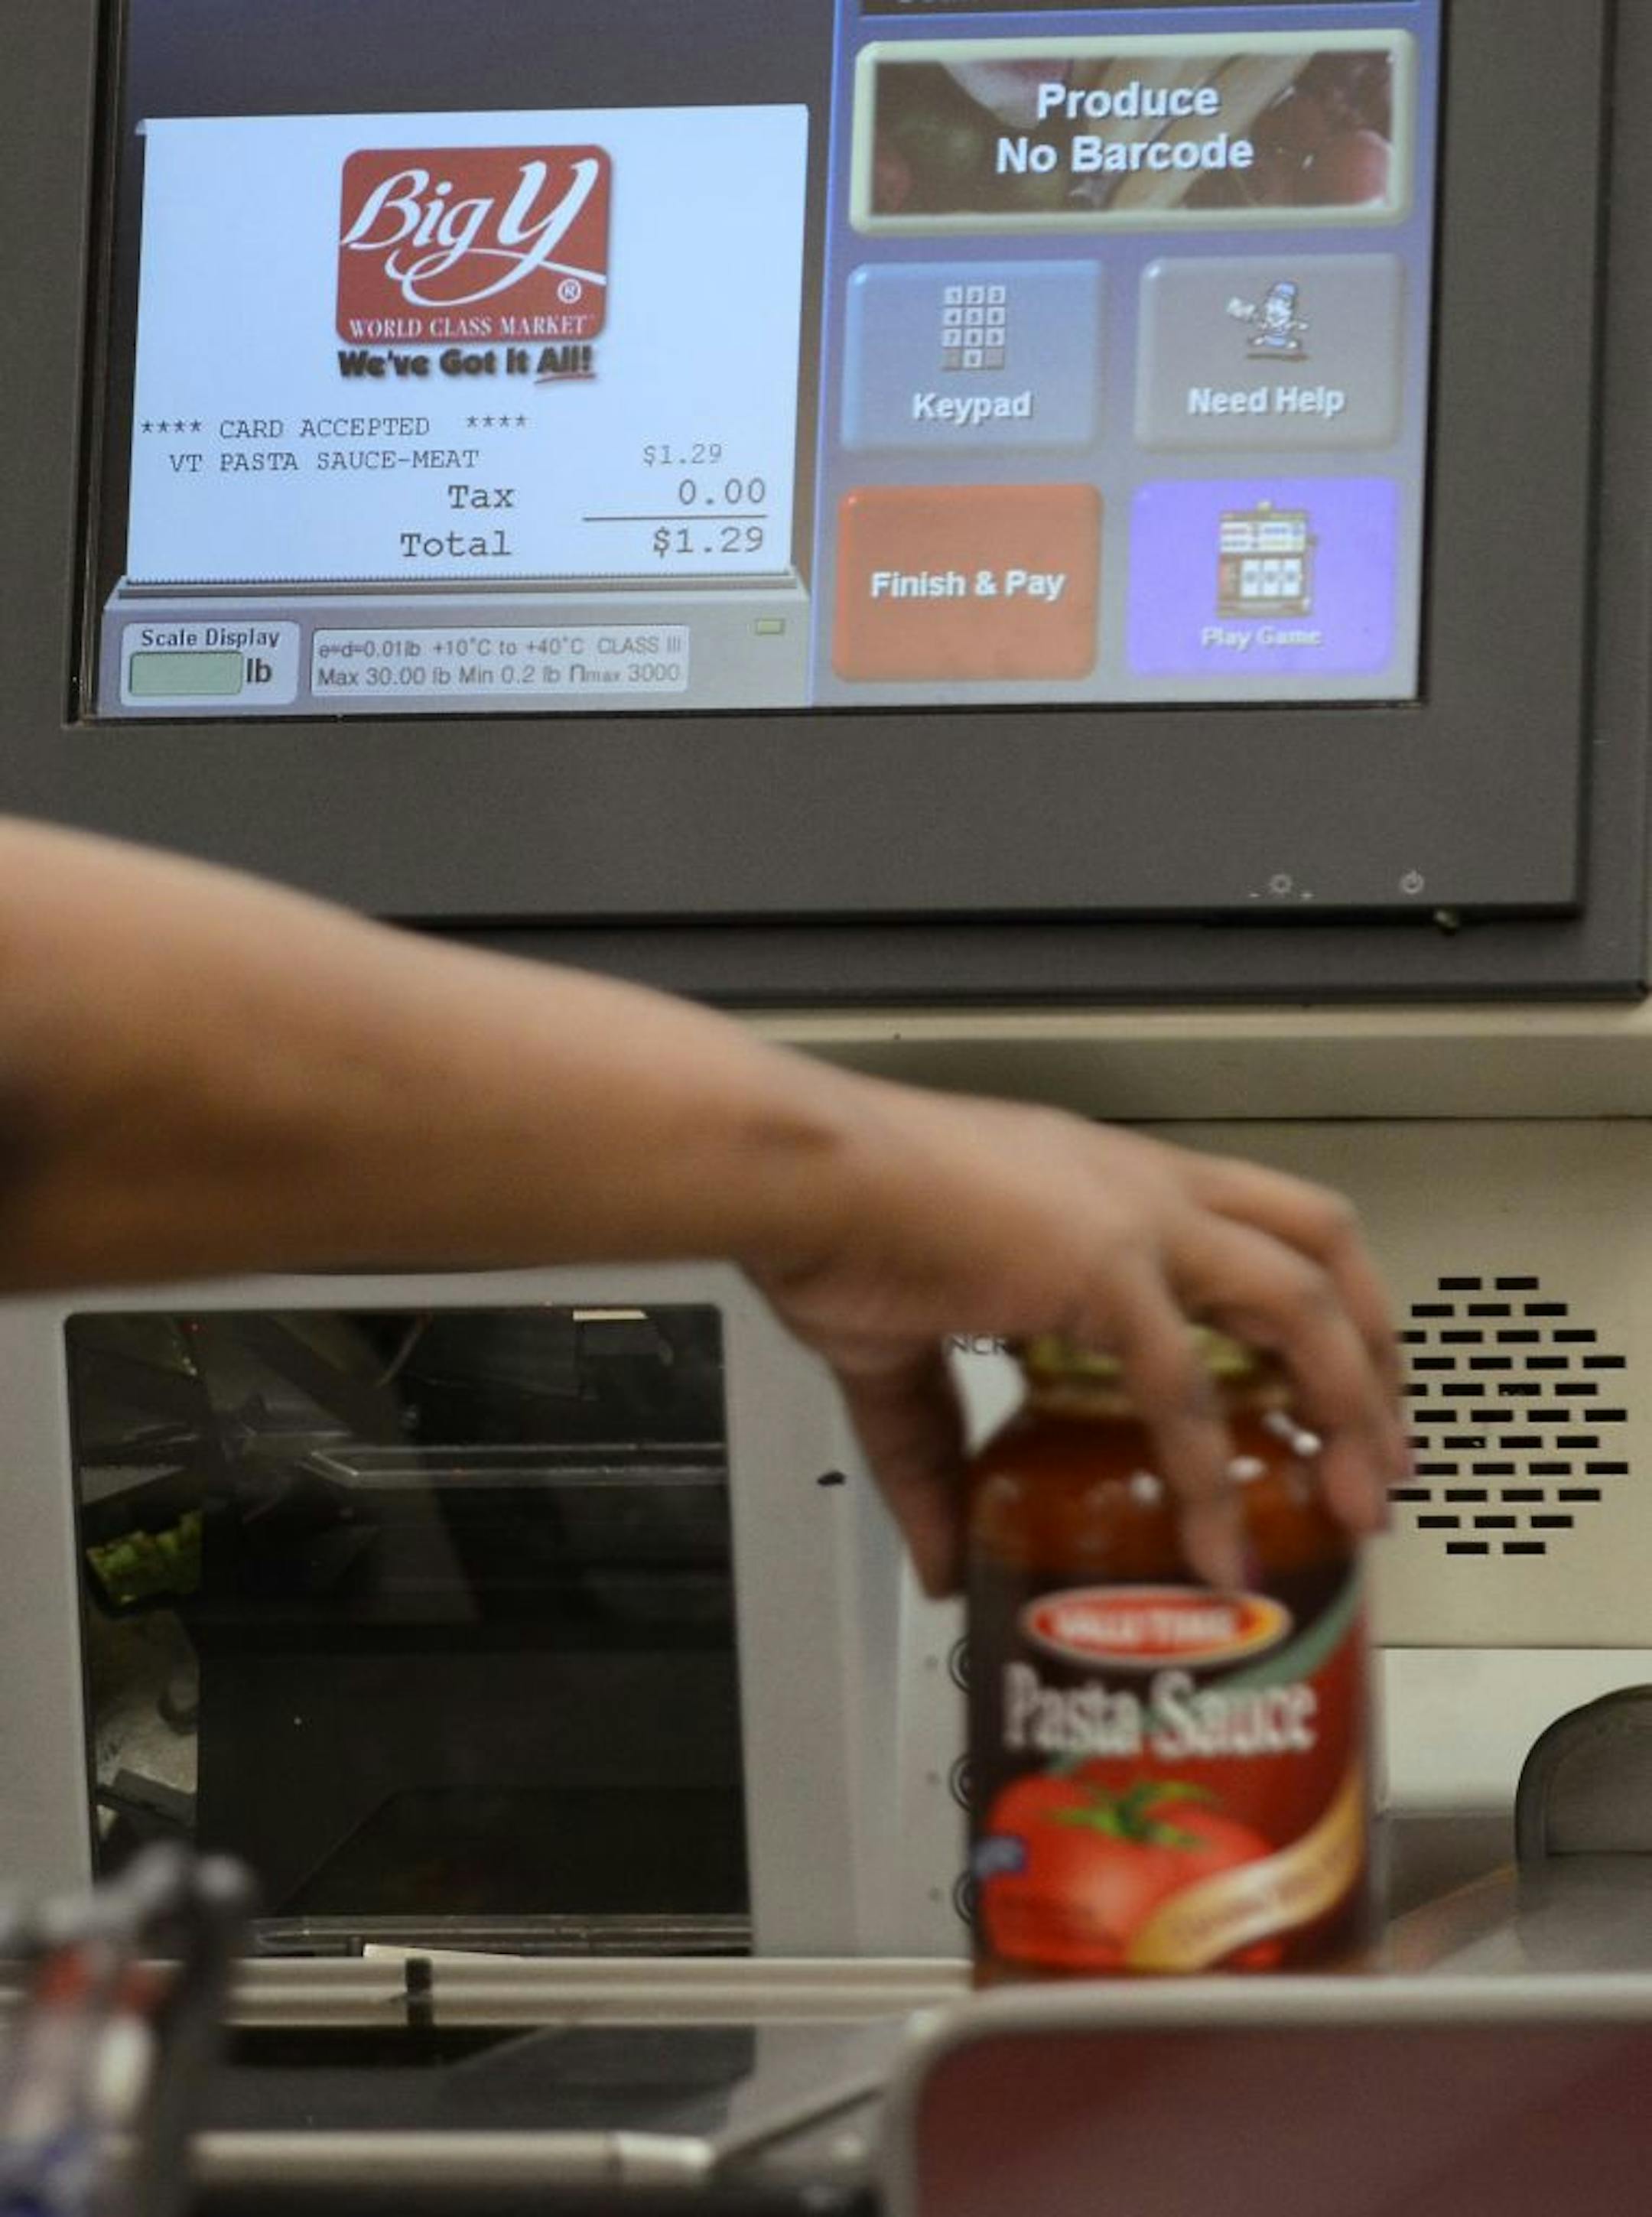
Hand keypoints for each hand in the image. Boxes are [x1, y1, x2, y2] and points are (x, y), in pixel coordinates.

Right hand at [748, 1084, 1406, 1597]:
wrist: (794, 1174)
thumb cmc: (837, 1223)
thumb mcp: (901, 1354)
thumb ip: (934, 1459)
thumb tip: (944, 1558)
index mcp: (1108, 1187)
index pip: (1257, 1227)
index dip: (1315, 1308)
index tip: (1327, 1393)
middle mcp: (1143, 1189)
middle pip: (1322, 1245)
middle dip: (1374, 1352)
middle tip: (1381, 1456)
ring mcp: (1134, 1219)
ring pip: (1301, 1299)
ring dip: (1347, 1404)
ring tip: (1353, 1502)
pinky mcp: (1101, 1264)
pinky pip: (1183, 1387)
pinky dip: (1210, 1475)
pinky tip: (1214, 1544)